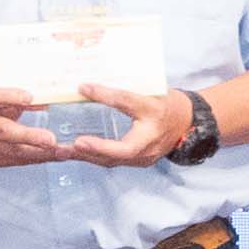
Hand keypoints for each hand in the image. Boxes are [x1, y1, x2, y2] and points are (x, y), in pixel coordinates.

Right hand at [0, 89, 76, 167]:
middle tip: (51, 139)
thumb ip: (16, 99)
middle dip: (29, 136)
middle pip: (3, 131)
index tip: (29, 97)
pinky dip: (40, 158)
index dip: (9, 96)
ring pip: (14, 151)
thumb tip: (46, 100)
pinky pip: (18, 161)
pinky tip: (58, 156)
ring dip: (41, 152)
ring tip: (64, 151)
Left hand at [72, 83, 198, 169]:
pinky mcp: (138, 161)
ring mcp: (145, 156)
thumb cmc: (166, 104)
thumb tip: (83, 87)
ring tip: (62, 151)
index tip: (85, 93)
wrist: (187, 122)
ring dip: (87, 156)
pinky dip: (93, 157)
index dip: (108, 97)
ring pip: (114, 160)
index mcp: (155, 116)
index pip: (129, 105)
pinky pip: (113, 161)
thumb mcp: (147, 93)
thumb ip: (118, 91)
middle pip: (120, 151)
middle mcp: (151, 142)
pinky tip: (75, 153)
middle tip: (70, 144)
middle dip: (94, 149)